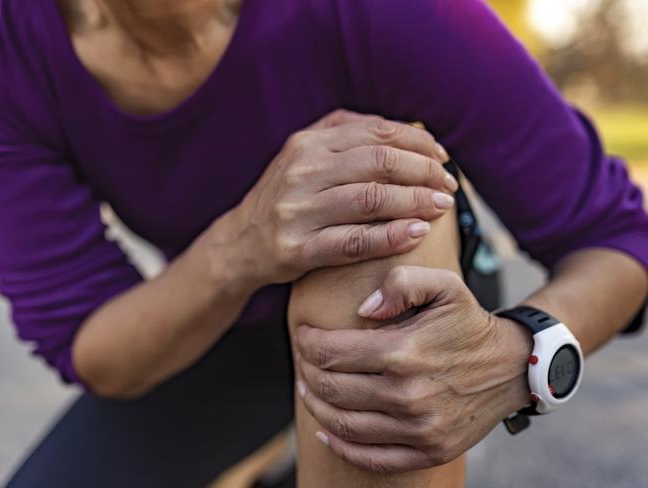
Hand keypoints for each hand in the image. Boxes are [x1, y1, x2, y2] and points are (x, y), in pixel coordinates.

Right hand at [222, 110, 457, 285]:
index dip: (418, 143)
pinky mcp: (298, 248)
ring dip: (415, 201)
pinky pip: (355, 242)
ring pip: (372, 199)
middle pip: (380, 162)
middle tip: (447, 186)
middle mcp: (302, 170)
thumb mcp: (303, 155)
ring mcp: (298, 210)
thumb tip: (404, 128)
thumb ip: (345, 134)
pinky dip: (391, 236)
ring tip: (441, 206)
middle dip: (424, 171)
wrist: (241, 243)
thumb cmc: (285, 196)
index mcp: (308, 143)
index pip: (377, 132)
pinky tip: (416, 233)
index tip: (442, 158)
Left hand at [294, 266, 532, 473]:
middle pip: (331, 388)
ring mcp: (418, 429)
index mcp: (405, 352)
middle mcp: (408, 394)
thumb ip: (401, 283)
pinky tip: (325, 432)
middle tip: (303, 359)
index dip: (307, 342)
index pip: (332, 351)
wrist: (512, 366)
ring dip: (315, 406)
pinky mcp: (427, 451)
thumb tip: (363, 310)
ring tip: (307, 388)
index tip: (303, 334)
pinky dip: (340, 447)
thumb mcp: (444, 285)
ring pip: (343, 424)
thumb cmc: (469, 323)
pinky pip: (371, 458)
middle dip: (307, 370)